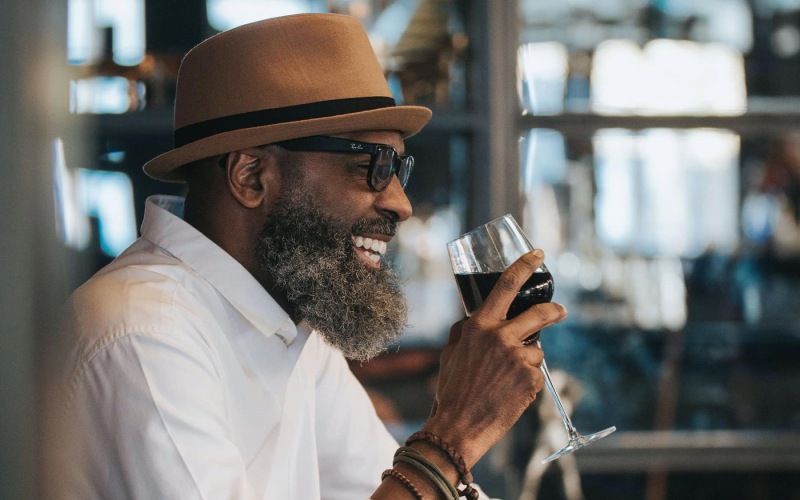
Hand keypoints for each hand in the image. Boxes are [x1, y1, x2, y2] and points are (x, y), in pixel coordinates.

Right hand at [423, 250, 566, 466]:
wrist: (458, 427)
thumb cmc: (451, 390)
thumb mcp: (451, 353)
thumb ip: (465, 331)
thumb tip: (473, 319)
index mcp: (479, 326)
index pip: (506, 285)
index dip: (525, 266)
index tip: (538, 254)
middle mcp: (501, 337)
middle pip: (540, 313)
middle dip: (554, 310)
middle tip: (560, 311)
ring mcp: (518, 358)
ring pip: (536, 349)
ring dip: (527, 360)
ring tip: (506, 380)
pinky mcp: (530, 380)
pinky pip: (535, 373)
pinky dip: (526, 381)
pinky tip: (509, 393)